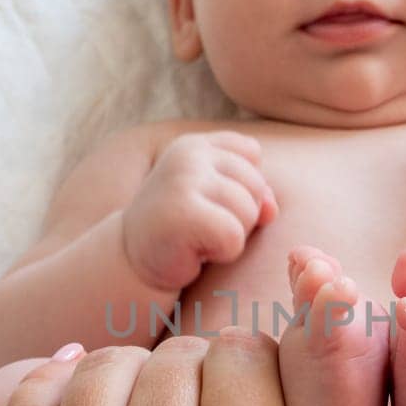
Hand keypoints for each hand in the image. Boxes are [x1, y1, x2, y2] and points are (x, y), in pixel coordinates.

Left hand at [0, 336, 300, 405]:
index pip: (253, 362)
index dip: (262, 368)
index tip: (263, 397)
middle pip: (183, 356)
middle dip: (202, 369)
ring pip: (108, 364)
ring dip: (133, 372)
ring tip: (144, 404)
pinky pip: (33, 401)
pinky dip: (56, 381)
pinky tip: (75, 385)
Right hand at [122, 131, 277, 288]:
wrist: (133, 260)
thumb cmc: (182, 229)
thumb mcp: (218, 201)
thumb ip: (252, 192)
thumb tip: (272, 209)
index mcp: (195, 144)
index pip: (252, 154)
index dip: (243, 186)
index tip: (210, 203)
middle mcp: (188, 155)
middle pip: (256, 185)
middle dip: (241, 215)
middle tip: (204, 226)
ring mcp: (183, 180)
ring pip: (249, 211)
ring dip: (232, 236)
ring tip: (199, 238)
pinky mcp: (183, 212)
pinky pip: (234, 236)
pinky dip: (223, 252)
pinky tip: (196, 251)